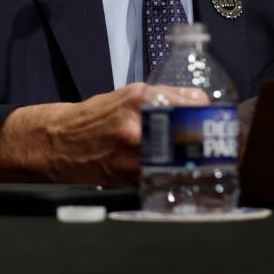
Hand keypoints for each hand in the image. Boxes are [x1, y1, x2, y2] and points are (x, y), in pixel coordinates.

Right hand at [0, 84, 200, 185]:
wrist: (56, 142)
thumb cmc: (94, 116)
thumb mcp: (129, 94)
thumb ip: (164, 97)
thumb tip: (200, 102)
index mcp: (140, 100)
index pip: (190, 104)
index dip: (208, 113)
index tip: (217, 118)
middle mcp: (136, 127)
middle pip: (188, 136)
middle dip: (204, 141)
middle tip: (217, 143)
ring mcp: (130, 156)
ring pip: (175, 161)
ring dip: (191, 162)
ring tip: (201, 160)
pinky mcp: (125, 179)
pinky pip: (158, 178)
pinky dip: (169, 177)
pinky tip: (176, 174)